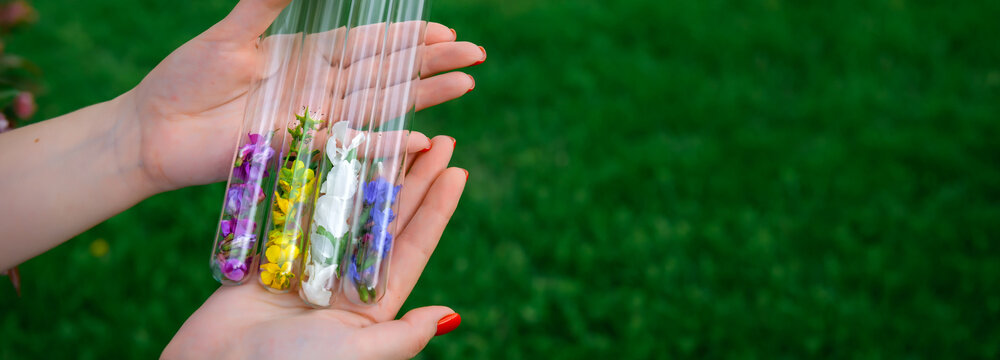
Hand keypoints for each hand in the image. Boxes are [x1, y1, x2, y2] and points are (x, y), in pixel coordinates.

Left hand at [123, 0, 482, 190]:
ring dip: (424, 96)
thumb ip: (266, 2)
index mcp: (307, 55)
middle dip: (432, 63)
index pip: (370, 43)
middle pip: (388, 72)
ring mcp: (315, 120)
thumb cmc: (186, 77)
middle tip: (475, 55)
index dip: (407, 36)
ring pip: (381, 105)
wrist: (155, 128)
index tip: (444, 28)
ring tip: (465, 86)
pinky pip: (353, 146)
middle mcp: (320, 88)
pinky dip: (387, 143)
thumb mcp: (231, 33)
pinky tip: (421, 138)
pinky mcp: (302, 149)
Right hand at [163, 136, 465, 358]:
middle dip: (412, 178)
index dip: (437, 208)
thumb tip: (450, 314)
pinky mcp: (269, 257)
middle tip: (437, 137)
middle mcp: (344, 282)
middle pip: (386, 219)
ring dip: (367, 170)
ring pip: (344, 207)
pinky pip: (295, 210)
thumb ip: (403, 335)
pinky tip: (330, 148)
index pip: (414, 247)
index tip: (458, 170)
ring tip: (392, 131)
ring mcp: (307, 266)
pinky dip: (311, 180)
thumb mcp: (358, 354)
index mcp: (372, 305)